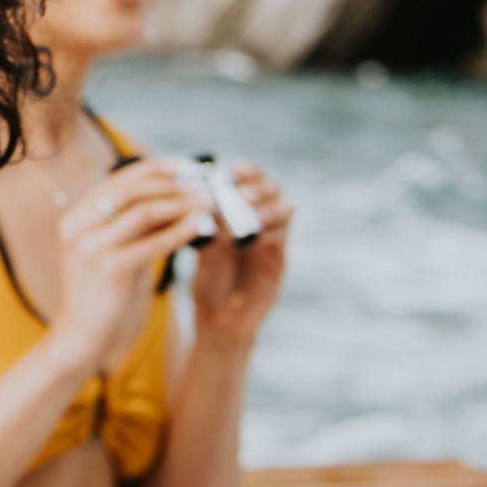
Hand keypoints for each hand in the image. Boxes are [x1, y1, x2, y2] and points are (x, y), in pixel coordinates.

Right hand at [48, 159, 209, 374]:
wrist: (80, 340)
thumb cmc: (100, 297)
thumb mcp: (110, 252)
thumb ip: (130, 227)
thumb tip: (170, 198)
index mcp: (74, 218)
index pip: (117, 182)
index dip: (152, 170)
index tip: (182, 167)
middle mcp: (78, 226)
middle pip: (131, 190)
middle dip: (170, 184)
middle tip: (202, 184)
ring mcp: (91, 247)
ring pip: (143, 211)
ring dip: (180, 204)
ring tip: (207, 203)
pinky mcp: (109, 269)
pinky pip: (152, 243)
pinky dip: (178, 231)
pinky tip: (198, 227)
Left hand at [190, 161, 291, 348]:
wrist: (218, 318)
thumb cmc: (209, 278)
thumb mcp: (205, 246)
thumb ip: (208, 223)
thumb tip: (202, 194)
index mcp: (242, 211)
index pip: (252, 180)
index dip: (248, 170)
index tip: (234, 168)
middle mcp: (262, 220)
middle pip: (274, 188)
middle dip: (260, 184)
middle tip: (242, 190)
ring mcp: (273, 240)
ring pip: (284, 209)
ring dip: (266, 206)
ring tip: (247, 206)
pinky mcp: (278, 261)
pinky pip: (281, 238)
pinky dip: (270, 231)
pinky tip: (254, 234)